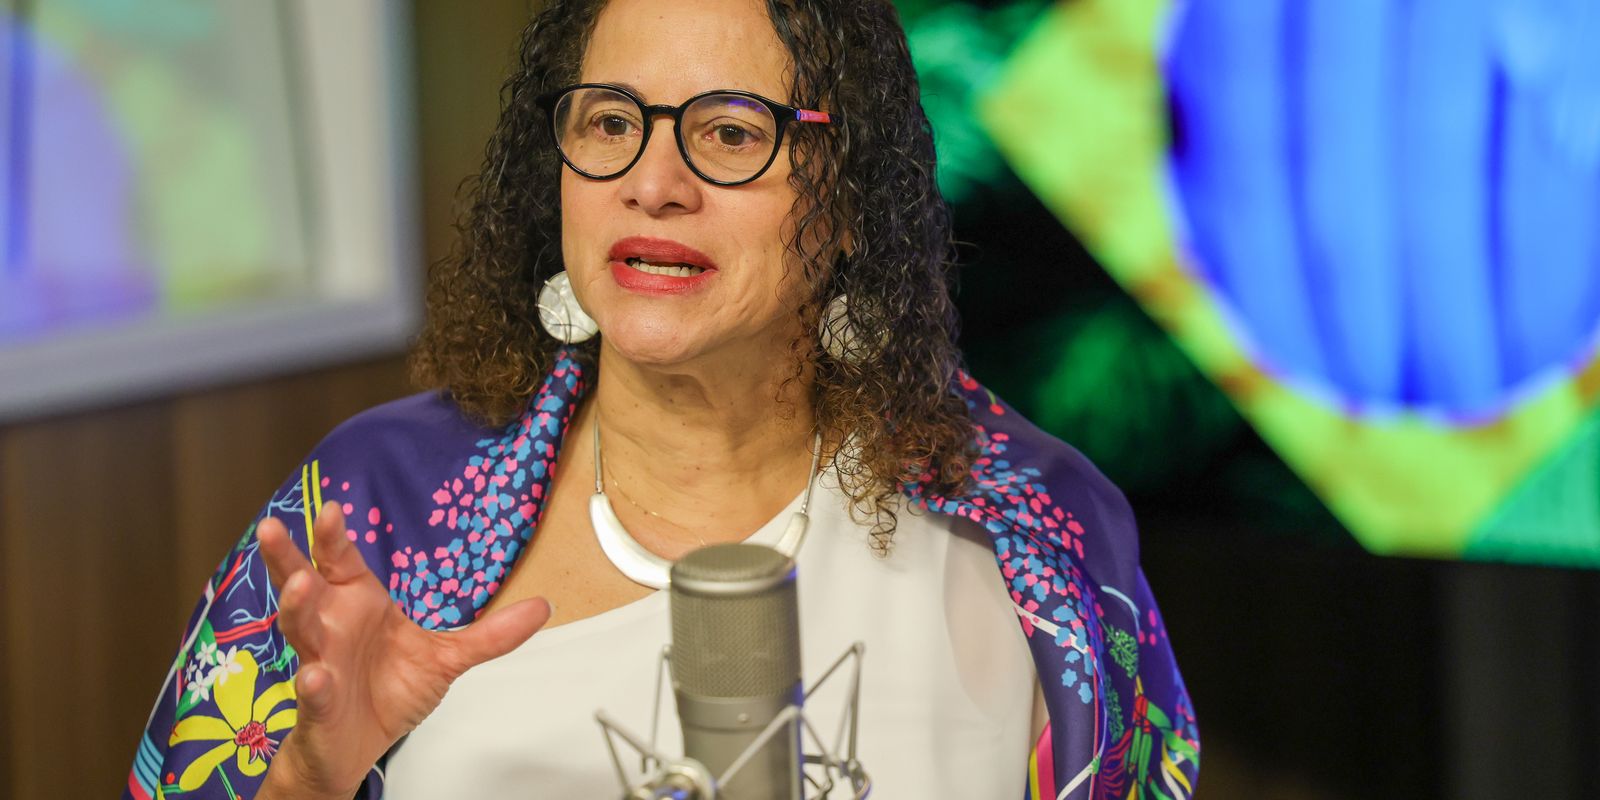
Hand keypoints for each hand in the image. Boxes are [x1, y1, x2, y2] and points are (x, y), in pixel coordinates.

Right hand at [254, 502, 551, 797]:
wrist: (360, 747)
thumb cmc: (388, 692)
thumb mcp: (448, 657)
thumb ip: (492, 634)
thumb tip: (542, 608)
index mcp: (357, 604)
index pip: (340, 561)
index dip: (333, 537)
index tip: (331, 509)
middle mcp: (331, 627)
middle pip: (302, 584)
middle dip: (287, 557)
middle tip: (274, 530)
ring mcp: (320, 664)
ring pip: (299, 631)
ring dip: (296, 609)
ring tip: (300, 587)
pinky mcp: (318, 705)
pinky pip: (313, 692)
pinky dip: (313, 684)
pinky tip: (314, 676)